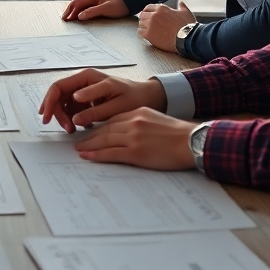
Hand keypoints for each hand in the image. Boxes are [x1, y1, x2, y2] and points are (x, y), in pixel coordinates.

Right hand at [38, 68, 166, 131]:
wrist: (148, 97)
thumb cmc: (135, 98)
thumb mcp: (117, 106)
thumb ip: (95, 112)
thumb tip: (75, 117)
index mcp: (87, 77)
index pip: (58, 87)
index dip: (49, 103)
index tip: (47, 118)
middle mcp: (82, 82)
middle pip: (58, 96)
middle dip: (57, 113)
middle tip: (66, 129)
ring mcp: (84, 91)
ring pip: (63, 104)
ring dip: (64, 118)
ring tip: (73, 131)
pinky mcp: (87, 101)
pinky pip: (72, 109)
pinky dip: (72, 119)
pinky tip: (80, 127)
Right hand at [62, 0, 129, 21]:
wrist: (128, 2)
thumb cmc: (118, 6)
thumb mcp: (105, 9)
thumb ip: (92, 12)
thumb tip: (79, 16)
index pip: (76, 3)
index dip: (69, 10)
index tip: (65, 18)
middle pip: (76, 3)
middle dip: (69, 11)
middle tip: (64, 20)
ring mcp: (93, 1)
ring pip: (79, 6)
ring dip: (73, 12)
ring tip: (68, 19)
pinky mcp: (96, 5)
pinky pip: (84, 8)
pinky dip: (79, 12)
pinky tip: (78, 17)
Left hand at [74, 108, 196, 169]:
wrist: (192, 141)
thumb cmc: (178, 134)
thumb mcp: (156, 120)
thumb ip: (141, 122)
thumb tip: (128, 131)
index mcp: (138, 112)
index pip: (113, 119)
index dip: (99, 126)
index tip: (90, 131)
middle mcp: (133, 122)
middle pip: (105, 129)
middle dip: (90, 136)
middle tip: (77, 141)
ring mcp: (133, 137)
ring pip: (105, 140)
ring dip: (89, 145)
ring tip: (78, 149)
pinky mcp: (136, 152)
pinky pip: (111, 153)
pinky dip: (97, 155)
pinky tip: (87, 156)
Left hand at [136, 0, 195, 52]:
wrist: (188, 38)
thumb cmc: (187, 26)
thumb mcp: (185, 12)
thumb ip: (181, 5)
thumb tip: (180, 1)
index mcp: (161, 8)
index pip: (148, 7)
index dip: (148, 11)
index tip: (148, 14)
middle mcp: (154, 15)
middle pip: (143, 15)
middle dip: (145, 18)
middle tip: (148, 22)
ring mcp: (150, 25)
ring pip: (141, 23)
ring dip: (144, 25)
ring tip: (148, 28)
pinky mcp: (149, 35)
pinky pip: (141, 32)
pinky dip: (143, 32)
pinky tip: (147, 34)